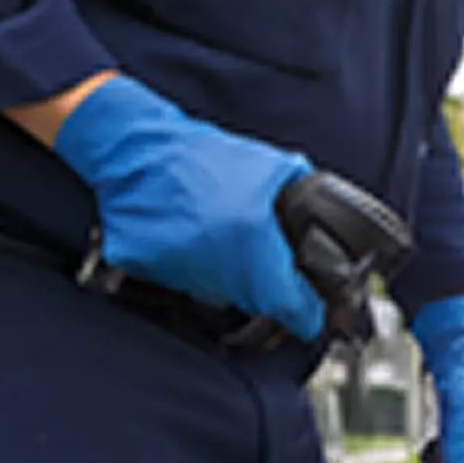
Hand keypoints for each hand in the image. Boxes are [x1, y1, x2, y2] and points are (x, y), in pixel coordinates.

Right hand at [48, 77, 322, 338]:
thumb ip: (304, 196)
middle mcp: (218, 264)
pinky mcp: (150, 275)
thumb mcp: (270, 167)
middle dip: (267, 292)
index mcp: (252, 238)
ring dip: (229, 279)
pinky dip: (193, 270)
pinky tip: (191, 239)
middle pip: (256, 304)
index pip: (291, 306)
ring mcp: (182, 272)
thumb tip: (327, 223)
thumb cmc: (202, 155)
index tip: (310, 316)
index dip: (306, 315)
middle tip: (262, 264)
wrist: (135, 147)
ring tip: (221, 239)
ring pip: (220, 296)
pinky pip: (184, 284)